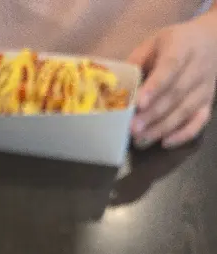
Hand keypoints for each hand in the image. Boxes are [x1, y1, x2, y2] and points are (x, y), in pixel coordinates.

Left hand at [128, 12, 216, 147]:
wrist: (211, 41)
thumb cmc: (174, 44)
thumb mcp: (154, 43)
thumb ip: (136, 61)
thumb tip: (114, 87)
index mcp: (182, 46)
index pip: (170, 67)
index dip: (155, 86)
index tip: (138, 104)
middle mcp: (198, 67)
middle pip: (176, 94)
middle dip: (152, 114)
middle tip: (132, 129)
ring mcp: (205, 87)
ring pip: (185, 111)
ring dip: (161, 128)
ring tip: (140, 140)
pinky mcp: (208, 103)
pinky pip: (198, 122)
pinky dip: (183, 135)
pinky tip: (165, 143)